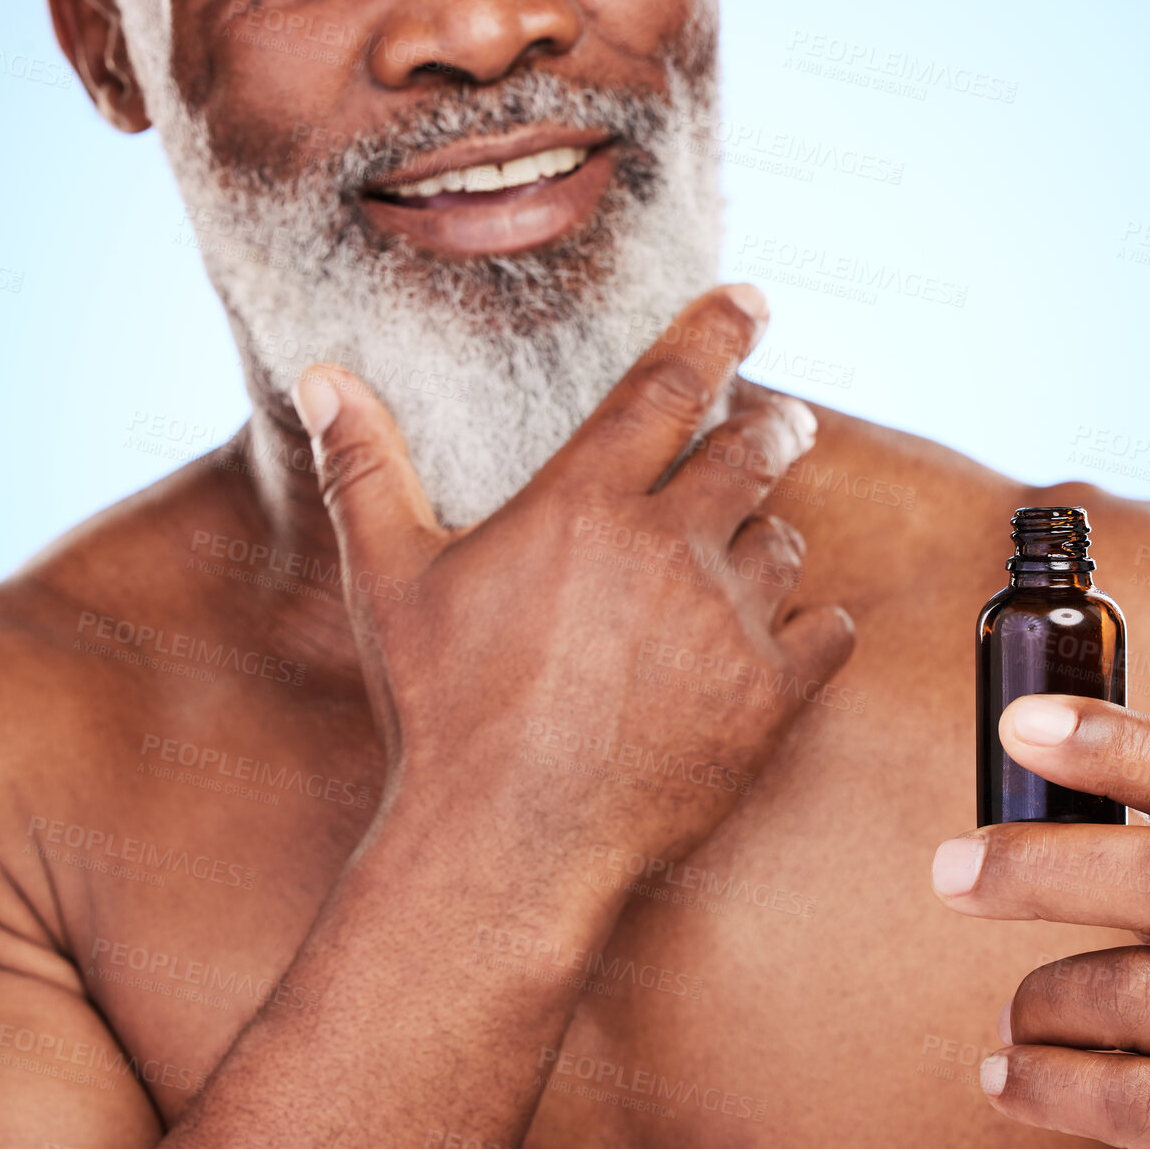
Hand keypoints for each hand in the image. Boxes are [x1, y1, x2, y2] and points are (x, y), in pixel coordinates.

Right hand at [290, 285, 855, 862]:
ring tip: (755, 548)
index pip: (668, 385)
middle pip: (753, 453)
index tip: (753, 301)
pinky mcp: (768, 698)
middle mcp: (670, 548)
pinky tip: (795, 633)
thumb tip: (322, 376)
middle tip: (784, 425)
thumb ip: (364, 468)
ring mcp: (727, 624)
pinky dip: (815, 625)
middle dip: (775, 429)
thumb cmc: (443, 712)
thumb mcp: (389, 582)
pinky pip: (827, 633)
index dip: (718, 330)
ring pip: (787, 544)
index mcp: (585, 505)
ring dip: (774, 537)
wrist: (506, 847)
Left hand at [931, 695, 1149, 1147]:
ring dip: (1044, 999)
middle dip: (1045, 866)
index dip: (1121, 744)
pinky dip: (1048, 1082)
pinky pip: (1135, 1100)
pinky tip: (1007, 1075)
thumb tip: (1039, 775)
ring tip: (1017, 1017)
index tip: (1020, 723)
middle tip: (951, 869)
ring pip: (1140, 991)